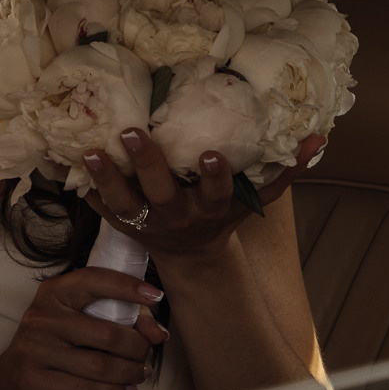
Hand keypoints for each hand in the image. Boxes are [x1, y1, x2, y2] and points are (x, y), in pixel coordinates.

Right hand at [0, 265, 166, 389]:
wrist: (11, 380)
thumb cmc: (56, 345)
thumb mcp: (81, 322)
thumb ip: (121, 319)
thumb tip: (159, 333)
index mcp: (54, 293)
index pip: (93, 280)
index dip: (127, 287)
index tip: (156, 295)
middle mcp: (42, 317)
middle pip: (106, 333)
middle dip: (137, 347)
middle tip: (146, 353)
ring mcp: (36, 349)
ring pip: (101, 366)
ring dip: (130, 372)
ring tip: (140, 373)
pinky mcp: (35, 381)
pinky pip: (87, 389)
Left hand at [83, 128, 328, 261]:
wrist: (194, 257)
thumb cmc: (225, 215)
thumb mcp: (258, 201)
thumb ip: (286, 170)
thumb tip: (320, 137)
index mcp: (211, 208)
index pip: (217, 192)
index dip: (214, 176)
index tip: (210, 154)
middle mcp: (178, 216)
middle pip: (161, 192)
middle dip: (148, 163)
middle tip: (131, 132)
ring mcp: (148, 223)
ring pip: (123, 203)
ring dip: (106, 177)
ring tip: (90, 151)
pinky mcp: (123, 226)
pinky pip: (100, 210)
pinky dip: (86, 192)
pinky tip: (69, 166)